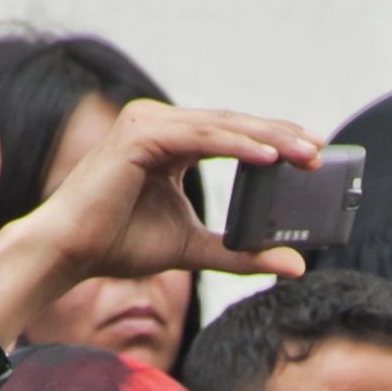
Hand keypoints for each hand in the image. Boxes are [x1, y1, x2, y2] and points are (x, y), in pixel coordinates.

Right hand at [0, 103, 326, 329]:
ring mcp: (146, 124)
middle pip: (232, 126)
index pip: (231, 135)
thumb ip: (241, 253)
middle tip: (320, 152)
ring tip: (305, 154)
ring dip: (267, 139)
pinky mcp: (139, 135)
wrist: (71, 252)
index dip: (274, 142)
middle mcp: (158, 124)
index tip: (314, 155)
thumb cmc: (120, 244)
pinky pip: (199, 138)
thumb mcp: (194, 248)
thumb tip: (296, 266)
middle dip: (280, 138)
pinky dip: (236, 146)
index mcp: (171, 143)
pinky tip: (268, 157)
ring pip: (221, 127)